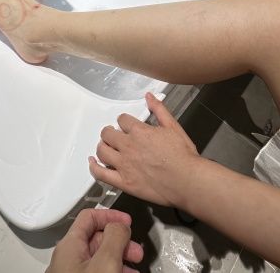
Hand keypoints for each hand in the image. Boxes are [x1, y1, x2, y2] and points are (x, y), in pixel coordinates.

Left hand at [46, 209, 143, 272]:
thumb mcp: (105, 261)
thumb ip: (114, 238)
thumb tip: (120, 225)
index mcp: (69, 245)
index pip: (89, 216)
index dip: (110, 215)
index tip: (127, 221)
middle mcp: (67, 258)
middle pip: (96, 238)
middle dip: (120, 241)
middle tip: (135, 249)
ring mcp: (70, 272)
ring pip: (98, 257)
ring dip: (119, 257)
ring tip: (133, 267)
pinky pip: (96, 271)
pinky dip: (112, 269)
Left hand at [89, 92, 200, 206]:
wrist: (187, 181)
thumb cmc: (183, 156)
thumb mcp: (174, 127)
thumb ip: (160, 110)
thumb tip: (150, 97)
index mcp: (140, 132)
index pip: (122, 120)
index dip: (123, 121)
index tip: (126, 125)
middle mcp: (129, 147)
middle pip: (107, 134)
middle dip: (109, 132)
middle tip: (113, 135)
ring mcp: (124, 165)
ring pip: (102, 151)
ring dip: (102, 147)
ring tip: (105, 146)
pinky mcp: (124, 182)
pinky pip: (101, 174)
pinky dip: (93, 167)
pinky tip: (93, 163)